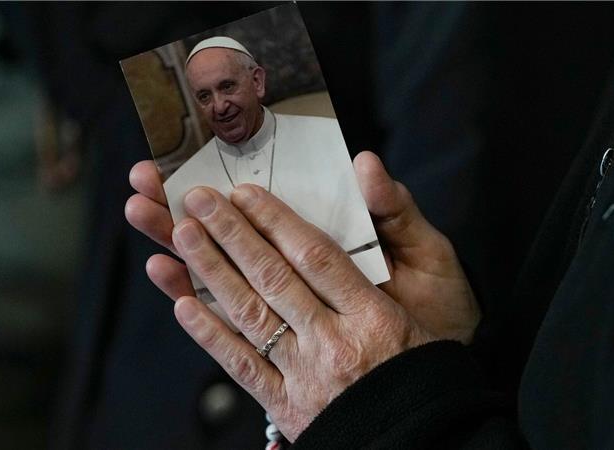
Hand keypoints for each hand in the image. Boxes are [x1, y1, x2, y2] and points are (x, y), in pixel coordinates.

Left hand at [125, 152, 480, 439]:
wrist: (424, 432)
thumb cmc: (426, 355)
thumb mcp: (433, 282)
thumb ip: (397, 219)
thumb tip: (366, 163)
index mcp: (373, 315)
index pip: (316, 257)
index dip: (275, 220)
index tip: (244, 192)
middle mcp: (335, 343)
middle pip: (274, 279)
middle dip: (230, 234)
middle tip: (197, 199)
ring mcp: (306, 376)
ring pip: (251, 316)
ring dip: (211, 273)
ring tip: (180, 235)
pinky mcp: (287, 406)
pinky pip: (242, 367)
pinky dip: (210, 334)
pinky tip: (183, 305)